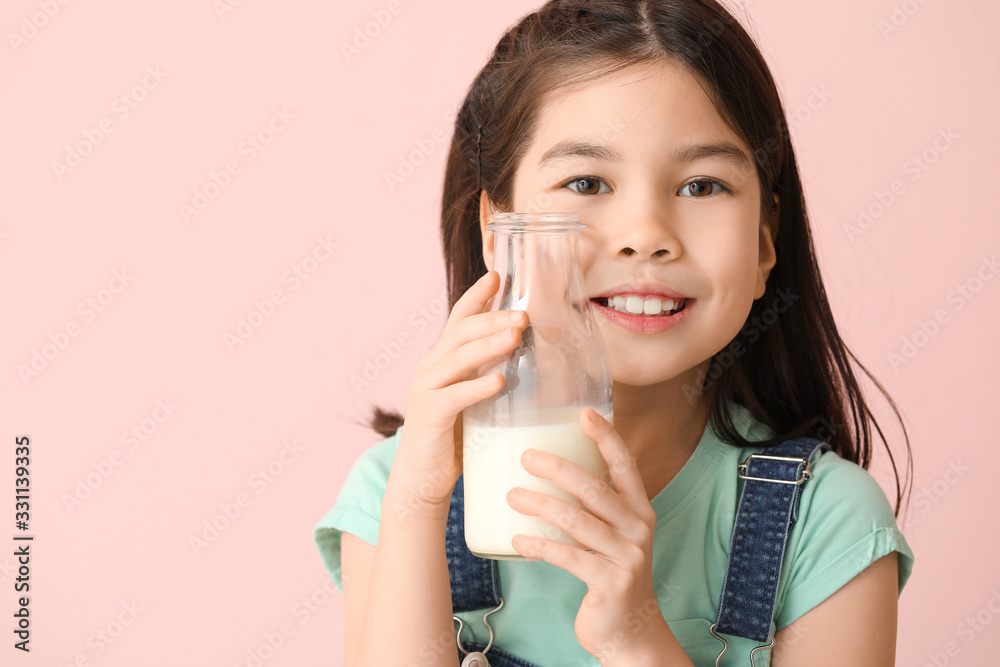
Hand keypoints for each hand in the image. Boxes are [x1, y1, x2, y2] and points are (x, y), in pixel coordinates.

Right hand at [394, 270, 528, 509]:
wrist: (422, 477)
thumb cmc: (454, 437)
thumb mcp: (472, 398)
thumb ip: (489, 374)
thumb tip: (529, 356)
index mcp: (442, 359)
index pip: (459, 318)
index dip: (478, 295)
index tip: (498, 274)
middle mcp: (430, 367)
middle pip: (461, 332)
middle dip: (492, 318)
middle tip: (524, 314)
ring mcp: (426, 388)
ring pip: (459, 358)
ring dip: (489, 344)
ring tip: (516, 335)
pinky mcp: (428, 414)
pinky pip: (455, 396)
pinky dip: (478, 387)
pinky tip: (500, 381)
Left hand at [506, 407, 667, 661]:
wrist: (629, 629)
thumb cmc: (610, 571)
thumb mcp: (611, 533)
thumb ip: (593, 505)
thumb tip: (549, 467)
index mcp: (639, 508)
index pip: (625, 464)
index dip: (606, 437)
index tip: (583, 413)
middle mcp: (638, 527)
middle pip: (595, 488)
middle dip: (558, 469)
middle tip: (525, 456)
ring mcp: (627, 555)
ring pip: (578, 521)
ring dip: (541, 505)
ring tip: (512, 496)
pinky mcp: (611, 582)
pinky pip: (568, 557)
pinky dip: (539, 546)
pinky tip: (516, 540)